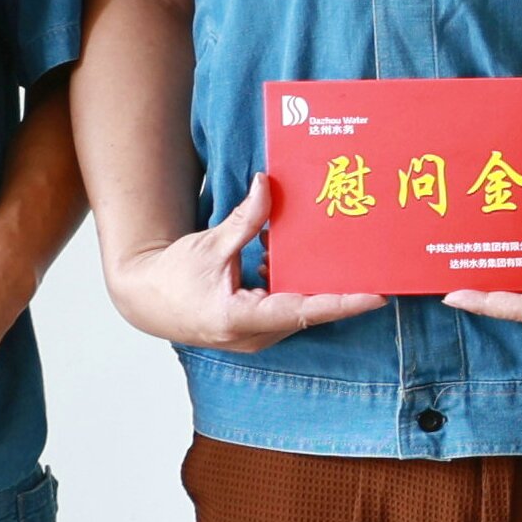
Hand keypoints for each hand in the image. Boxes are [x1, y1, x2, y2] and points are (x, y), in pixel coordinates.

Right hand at [100, 171, 383, 353]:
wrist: (143, 301)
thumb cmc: (171, 277)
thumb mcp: (209, 245)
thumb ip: (244, 219)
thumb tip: (267, 184)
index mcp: (240, 318)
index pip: (304, 311)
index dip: (343, 303)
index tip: (377, 296)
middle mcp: (252, 336)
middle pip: (308, 311)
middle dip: (334, 285)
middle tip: (367, 263)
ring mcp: (254, 337)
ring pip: (297, 310)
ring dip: (308, 281)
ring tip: (315, 252)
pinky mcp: (253, 331)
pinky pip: (284, 309)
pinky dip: (290, 285)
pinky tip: (282, 259)